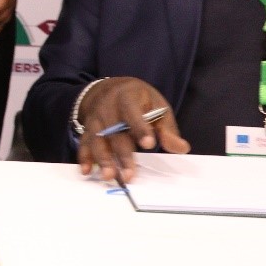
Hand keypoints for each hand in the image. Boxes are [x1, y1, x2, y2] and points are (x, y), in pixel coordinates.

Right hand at [75, 77, 189, 181]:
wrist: (109, 89)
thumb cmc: (138, 100)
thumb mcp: (157, 106)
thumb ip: (167, 129)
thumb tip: (182, 148)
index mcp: (127, 97)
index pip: (132, 112)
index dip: (140, 128)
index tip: (149, 144)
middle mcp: (107, 107)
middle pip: (114, 132)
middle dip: (121, 154)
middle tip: (129, 175)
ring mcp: (95, 118)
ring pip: (96, 139)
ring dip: (102, 158)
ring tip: (109, 176)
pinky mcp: (87, 128)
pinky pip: (84, 142)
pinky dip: (84, 157)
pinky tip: (86, 170)